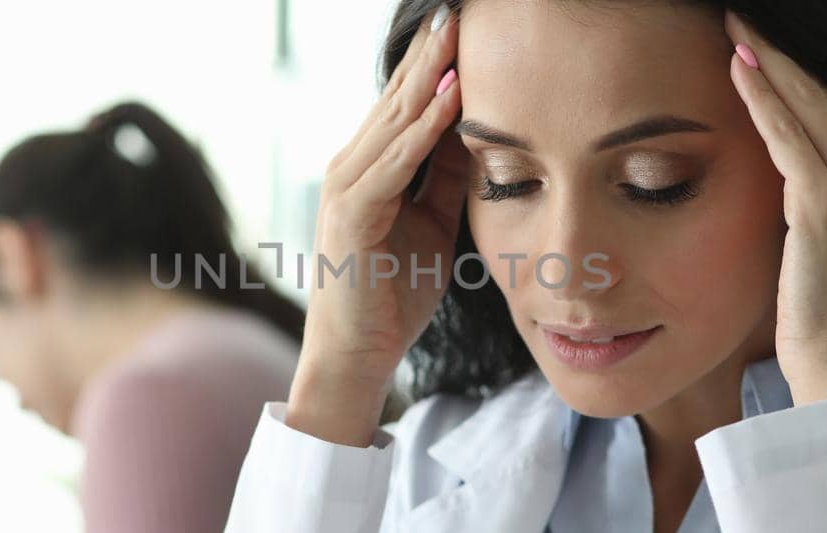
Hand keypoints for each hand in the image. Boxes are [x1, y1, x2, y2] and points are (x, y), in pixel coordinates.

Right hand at [286, 7, 468, 445]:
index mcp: (369, 167)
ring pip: (395, 119)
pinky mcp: (354, 213)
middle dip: (432, 51)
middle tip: (459, 8)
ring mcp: (347, 186)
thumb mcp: (433, 225)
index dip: (435, 61)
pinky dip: (424, 128)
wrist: (357, 354)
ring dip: (429, 74)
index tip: (466, 24)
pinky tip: (450, 98)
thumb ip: (447, 180)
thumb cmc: (392, 295)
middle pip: (398, 96)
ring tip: (457, 32)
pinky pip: (396, 161)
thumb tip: (479, 136)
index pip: (405, 100)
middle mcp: (351, 166)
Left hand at [725, 12, 826, 405]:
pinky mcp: (826, 201)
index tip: (770, 48)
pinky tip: (737, 69)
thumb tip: (786, 169)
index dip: (805, 78)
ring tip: (736, 30)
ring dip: (768, 63)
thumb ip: (822, 200)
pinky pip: (786, 134)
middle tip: (746, 23)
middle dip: (784, 57)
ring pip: (808, 106)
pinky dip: (760, 97)